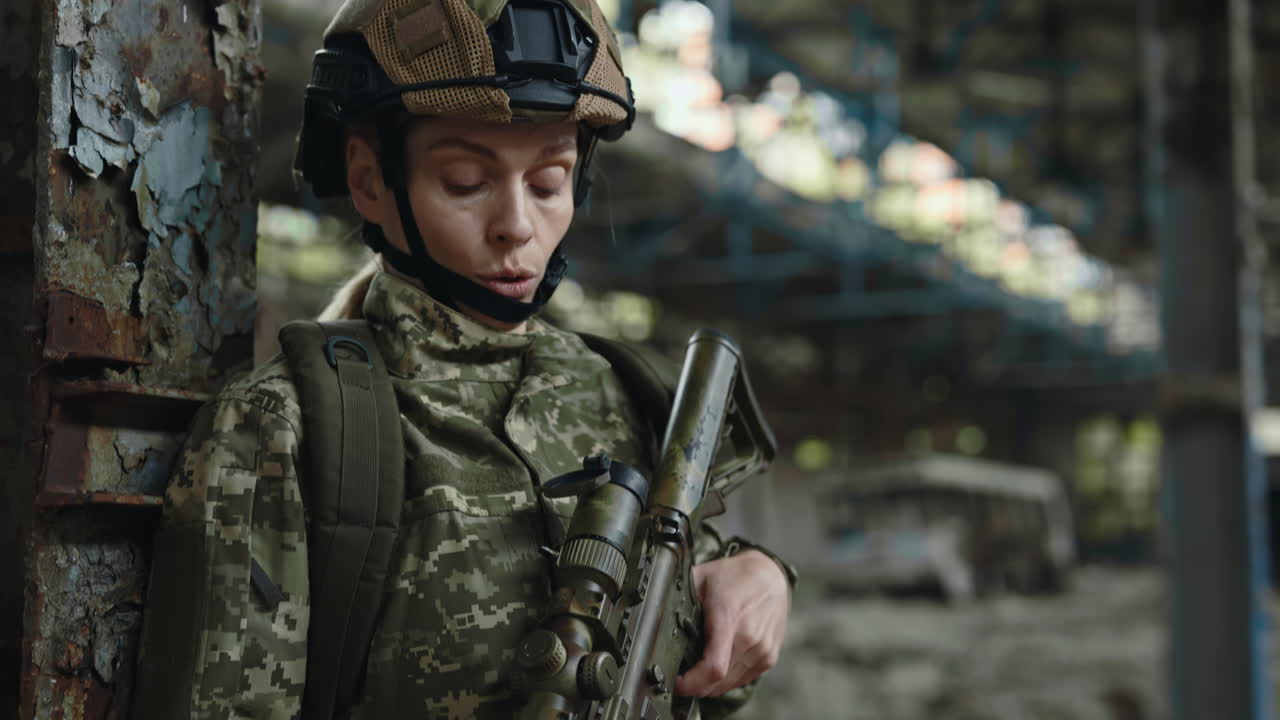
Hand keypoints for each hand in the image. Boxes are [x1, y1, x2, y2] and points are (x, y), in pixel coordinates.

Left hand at [674, 549, 790, 696]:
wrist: (771, 576)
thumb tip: (654, 616)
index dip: (691, 683)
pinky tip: (716, 664)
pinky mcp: (768, 658)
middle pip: (718, 682)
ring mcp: (762, 650)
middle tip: (680, 676)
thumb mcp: (700, 578)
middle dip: (695, 685)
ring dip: (710, 685)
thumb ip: (678, 598)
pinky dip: (726, 679)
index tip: (676, 681)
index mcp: (729, 617)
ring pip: (729, 685)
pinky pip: (742, 680)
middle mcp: (750, 637)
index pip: (713, 667)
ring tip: (696, 669)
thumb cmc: (735, 577)